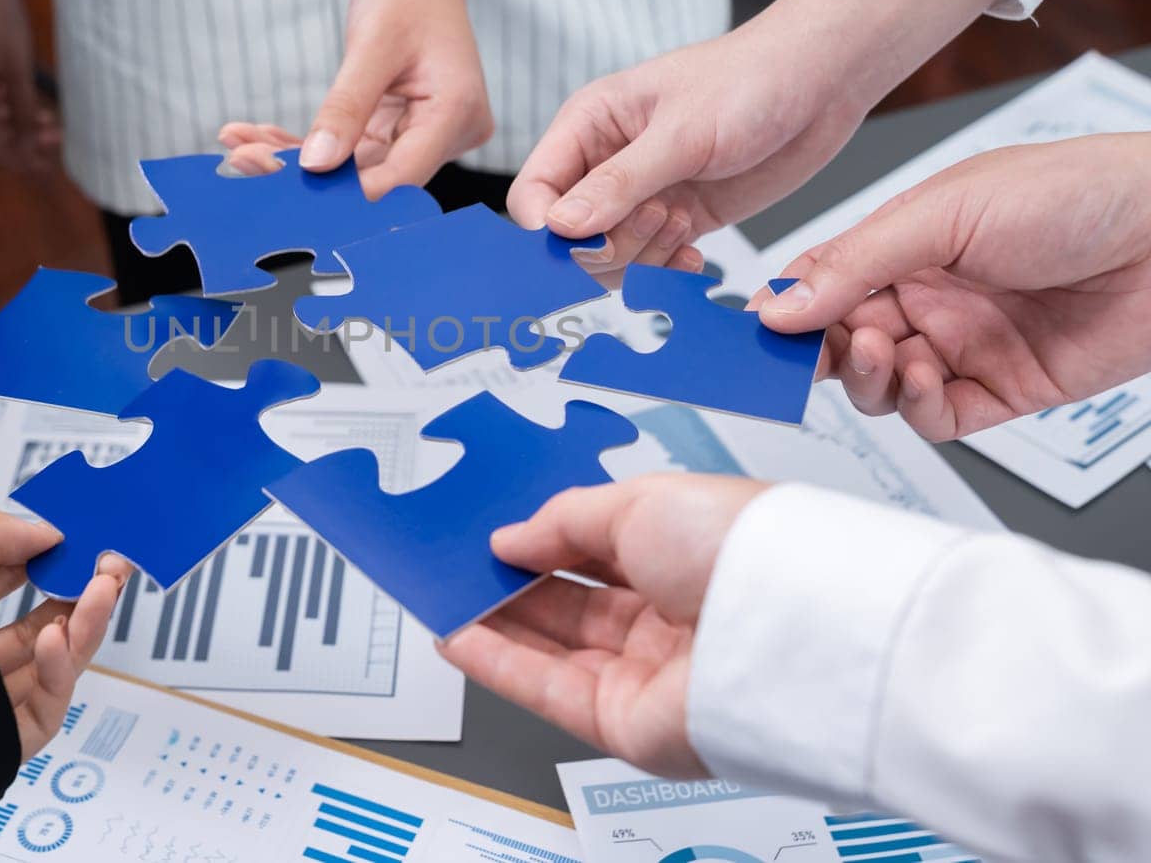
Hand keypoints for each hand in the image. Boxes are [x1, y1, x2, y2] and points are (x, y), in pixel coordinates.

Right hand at [0, 0, 48, 170]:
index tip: (52, 161)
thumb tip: (30, 139)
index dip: (25, 161)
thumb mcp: (16, 62)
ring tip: (47, 115)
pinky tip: (22, 96)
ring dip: (16, 122)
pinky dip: (0, 102)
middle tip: (57, 134)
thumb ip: (22, 105)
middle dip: (25, 140)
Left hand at [0, 504, 129, 759]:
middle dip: (80, 589)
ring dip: (87, 620)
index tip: (73, 538)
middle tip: (111, 563)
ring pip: (54, 662)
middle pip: (38, 624)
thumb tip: (46, 531)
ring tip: (104, 586)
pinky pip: (47, 704)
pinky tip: (58, 634)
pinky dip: (62, 666)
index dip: (39, 556)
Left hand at [227, 0, 492, 197]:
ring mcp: (424, 133)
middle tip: (241, 159)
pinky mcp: (400, 127)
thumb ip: (347, 106)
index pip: (399, 177)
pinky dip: (309, 143)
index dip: (343, 192)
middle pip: (374, 177)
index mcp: (456, 114)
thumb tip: (315, 165)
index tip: (281, 189)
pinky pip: (351, 148)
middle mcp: (448, 133)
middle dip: (307, 174)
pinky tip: (260, 135)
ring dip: (297, 160)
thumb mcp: (372, 43)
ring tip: (237, 145)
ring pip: (356, 166)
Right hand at [441, 474, 766, 777]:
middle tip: (458, 560)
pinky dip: (497, 664)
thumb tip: (510, 538)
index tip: (495, 529)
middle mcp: (671, 618)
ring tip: (442, 593)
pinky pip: (547, 692)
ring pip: (553, 649)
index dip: (546, 540)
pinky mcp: (624, 725)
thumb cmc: (738, 550)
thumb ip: (563, 520)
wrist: (785, 633)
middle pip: (573, 602)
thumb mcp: (639, 502)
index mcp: (687, 557)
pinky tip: (457, 635)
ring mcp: (647, 674)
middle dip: (513, 581)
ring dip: (494, 622)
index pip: (601, 551)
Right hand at [507, 23, 863, 272]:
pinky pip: (651, 264)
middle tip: (660, 216)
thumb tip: (562, 227)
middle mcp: (608, 162)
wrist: (824, 80)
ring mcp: (644, 193)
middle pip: (570, 236)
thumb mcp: (682, 132)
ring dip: (643, 257)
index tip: (587, 243)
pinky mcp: (680, 217)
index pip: (536, 192)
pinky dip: (668, 272)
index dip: (549, 228)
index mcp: (589, 124)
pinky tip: (695, 257)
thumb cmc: (754, 78)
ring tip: (682, 222)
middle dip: (610, 243)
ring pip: (610, 258)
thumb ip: (619, 183)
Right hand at [758, 135, 1150, 439]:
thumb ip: (855, 263)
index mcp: (904, 244)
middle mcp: (928, 296)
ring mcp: (962, 345)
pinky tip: (917, 376)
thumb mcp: (942, 213)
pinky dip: (913, 406)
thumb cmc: (1077, 193)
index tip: (752, 330)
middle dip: (816, 350)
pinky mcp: (1002, 389)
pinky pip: (935, 416)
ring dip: (865, 376)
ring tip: (879, 349)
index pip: (820, 284)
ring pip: (877, 385)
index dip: (784, 309)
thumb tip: (779, 305)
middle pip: (839, 341)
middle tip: (806, 351)